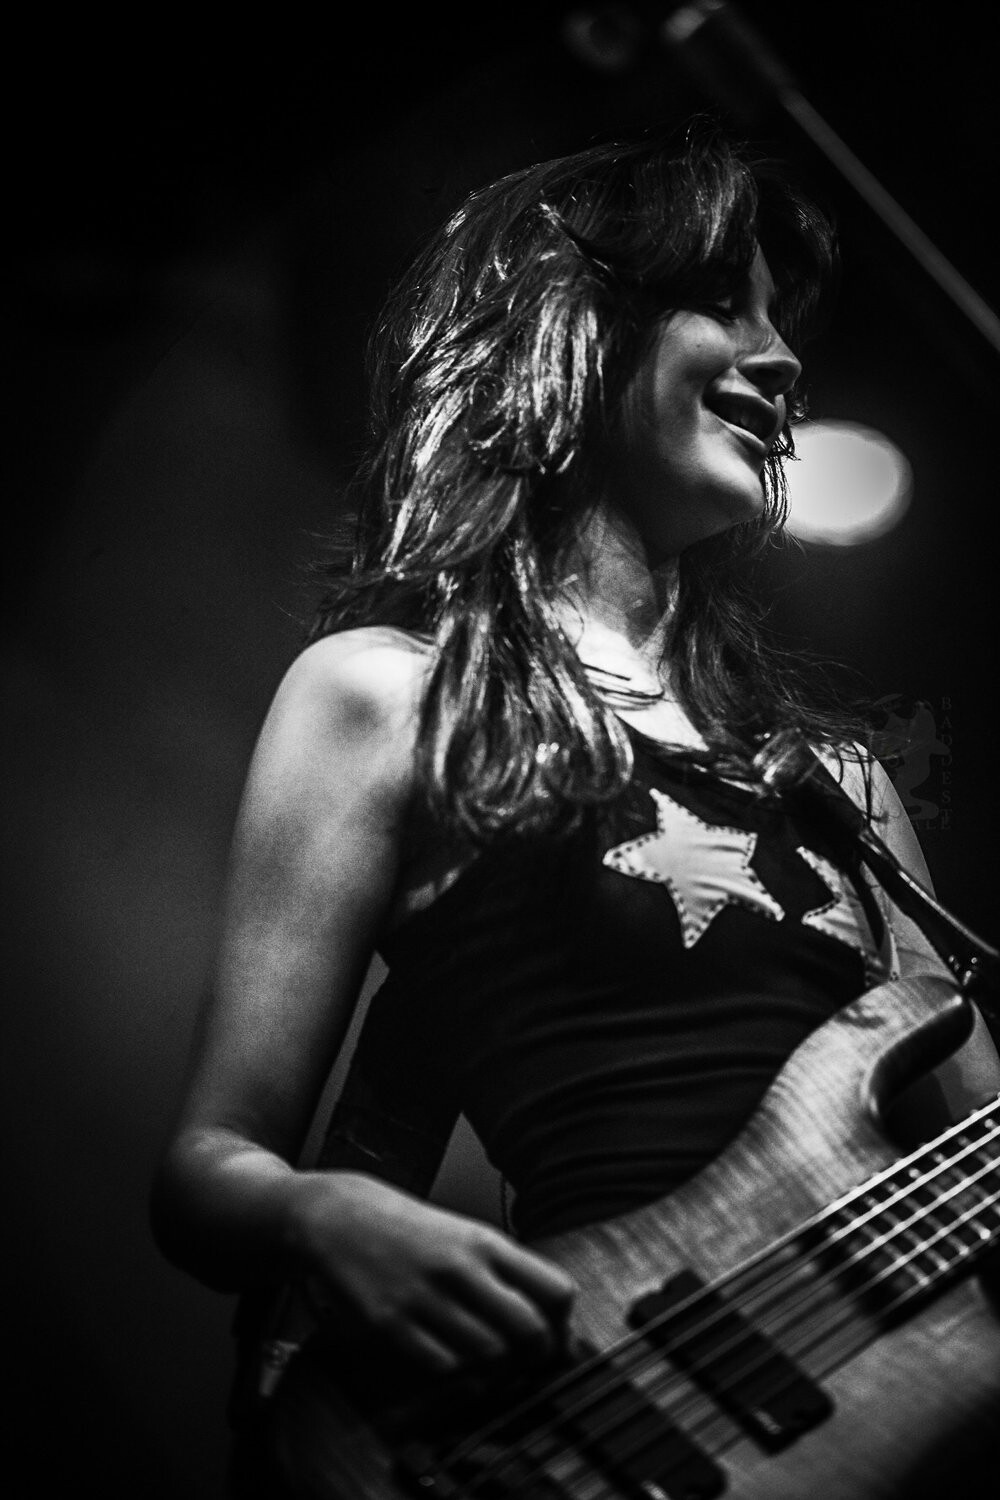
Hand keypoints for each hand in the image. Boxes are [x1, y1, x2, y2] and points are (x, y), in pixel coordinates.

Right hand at [287, 1171, 575, 1375]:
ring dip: (499, 1370)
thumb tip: (547, 1314)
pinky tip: (456, 1364)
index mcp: (483, 1241)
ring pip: (489, 1355)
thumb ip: (503, 1268)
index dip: (564, 1323)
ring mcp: (424, 1298)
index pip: (554, 1289)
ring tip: (494, 1365)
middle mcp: (459, 1268)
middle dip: (538, 1355)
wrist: (336, 1216)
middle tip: (531, 1361)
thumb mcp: (462, 1232)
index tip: (558, 1335)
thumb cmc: (404, 1227)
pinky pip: (443, 1367)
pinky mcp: (390, 1325)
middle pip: (529, 1330)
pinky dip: (458, 1376)